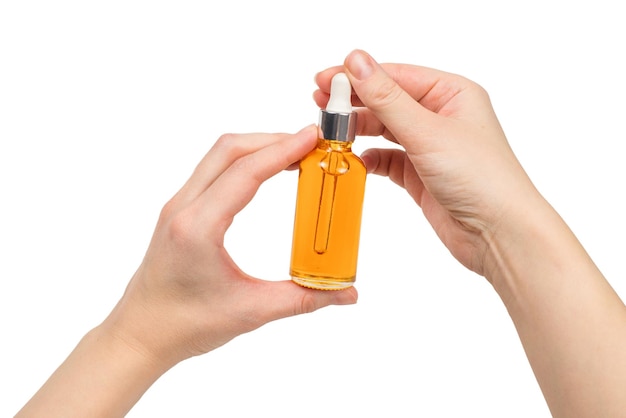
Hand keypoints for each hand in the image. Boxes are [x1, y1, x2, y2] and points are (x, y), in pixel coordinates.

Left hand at [105, 126, 357, 367]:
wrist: (140, 334)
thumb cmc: (185, 325)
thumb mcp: (251, 312)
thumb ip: (303, 298)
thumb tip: (346, 294)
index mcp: (198, 228)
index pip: (245, 172)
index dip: (282, 149)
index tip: (312, 138)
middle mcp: (183, 208)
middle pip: (229, 149)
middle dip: (272, 139)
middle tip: (309, 143)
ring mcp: (177, 206)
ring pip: (218, 156)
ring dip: (256, 147)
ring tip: (292, 154)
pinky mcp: (179, 211)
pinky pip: (212, 170)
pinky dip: (242, 161)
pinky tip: (263, 173)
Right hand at [315, 50, 625, 417]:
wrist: (499, 235)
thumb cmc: (482, 179)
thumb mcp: (428, 132)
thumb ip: (387, 98)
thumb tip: (358, 62)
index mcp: (452, 93)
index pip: (395, 76)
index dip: (358, 77)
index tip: (325, 80)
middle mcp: (441, 116)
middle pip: (386, 101)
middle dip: (353, 103)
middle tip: (320, 104)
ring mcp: (430, 146)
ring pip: (384, 130)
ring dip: (358, 131)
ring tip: (330, 133)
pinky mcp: (420, 175)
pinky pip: (386, 160)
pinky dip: (368, 160)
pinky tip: (354, 161)